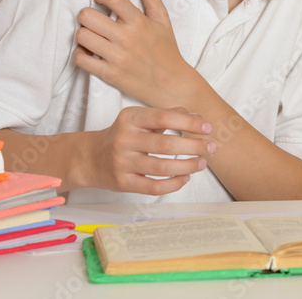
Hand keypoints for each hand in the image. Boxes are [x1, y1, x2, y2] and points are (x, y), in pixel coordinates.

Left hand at [74, 0, 187, 105]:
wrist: (172, 84)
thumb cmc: (166, 49)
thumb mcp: (162, 18)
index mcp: (139, 22)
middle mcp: (126, 38)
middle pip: (87, 16)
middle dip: (87, 15)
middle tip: (94, 19)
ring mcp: (117, 57)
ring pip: (81, 36)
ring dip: (84, 34)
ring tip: (93, 36)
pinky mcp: (109, 74)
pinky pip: (81, 59)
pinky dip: (81, 54)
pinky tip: (90, 52)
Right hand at [77, 106, 215, 194]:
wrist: (90, 157)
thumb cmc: (123, 135)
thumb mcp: (140, 119)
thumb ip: (167, 114)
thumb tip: (197, 117)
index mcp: (130, 118)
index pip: (164, 117)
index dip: (189, 122)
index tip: (207, 127)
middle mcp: (124, 139)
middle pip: (166, 144)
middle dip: (194, 146)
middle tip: (211, 148)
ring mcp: (122, 163)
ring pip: (162, 167)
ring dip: (187, 166)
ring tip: (202, 163)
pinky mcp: (123, 183)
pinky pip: (153, 187)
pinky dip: (173, 184)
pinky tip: (185, 178)